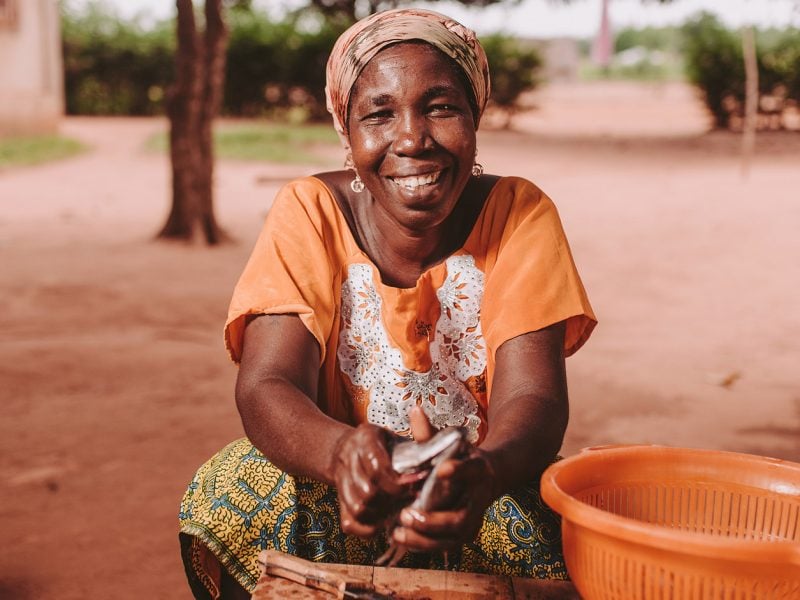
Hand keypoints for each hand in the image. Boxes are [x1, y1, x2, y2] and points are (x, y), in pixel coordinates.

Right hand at [333, 424, 406, 537]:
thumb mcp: (396, 436)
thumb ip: (414, 448)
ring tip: (398, 509)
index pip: (377, 468)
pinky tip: (384, 521)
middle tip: (410, 498)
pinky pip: (349, 523)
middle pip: (367, 491)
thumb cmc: (381, 444)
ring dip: (381, 514)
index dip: (397, 482)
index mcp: (365, 439)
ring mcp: (341, 481)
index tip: (415, 485)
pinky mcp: (340, 501)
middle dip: (392, 499)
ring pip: (358, 508)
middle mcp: (348, 458)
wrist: (345, 447)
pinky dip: (368, 528)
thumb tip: (431, 468)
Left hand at [393, 408, 496, 551]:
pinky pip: (445, 545)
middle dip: (433, 521)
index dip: (458, 470)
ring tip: (398, 530)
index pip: (471, 470)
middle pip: (460, 519)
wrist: (487, 476)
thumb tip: (414, 410)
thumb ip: (430, 433)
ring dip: (424, 538)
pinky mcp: (463, 534)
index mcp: (478, 470)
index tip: (441, 469)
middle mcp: (479, 499)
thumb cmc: (461, 457)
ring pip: (452, 538)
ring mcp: (473, 519)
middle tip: (406, 514)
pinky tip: (400, 537)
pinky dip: (423, 544)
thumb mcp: (449, 442)